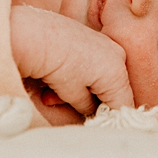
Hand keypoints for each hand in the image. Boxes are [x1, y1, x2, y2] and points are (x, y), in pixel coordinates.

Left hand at [10, 5, 132, 118]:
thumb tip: (92, 112)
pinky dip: (77, 75)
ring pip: (99, 78)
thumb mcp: (73, 96)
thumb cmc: (56, 65)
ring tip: (51, 96)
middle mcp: (117, 55)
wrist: (34, 32)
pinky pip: (91, 64)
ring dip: (79, 91)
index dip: (110, 119)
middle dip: (90, 103)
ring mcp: (105, 44)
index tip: (93, 125)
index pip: (123, 106)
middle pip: (112, 90)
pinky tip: (55, 80)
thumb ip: (88, 109)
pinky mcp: (92, 38)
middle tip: (65, 108)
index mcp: (117, 72)